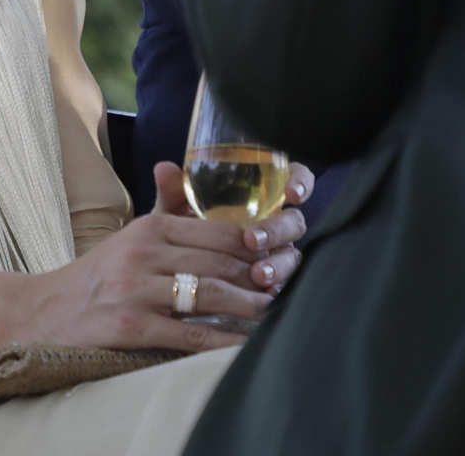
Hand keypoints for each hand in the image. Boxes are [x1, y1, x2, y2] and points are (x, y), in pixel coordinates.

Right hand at [13, 210, 278, 353]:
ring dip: (252, 309)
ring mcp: (136, 290)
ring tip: (275, 317)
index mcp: (148, 228)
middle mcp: (143, 253)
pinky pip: (193, 336)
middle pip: (221, 264)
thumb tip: (175, 167)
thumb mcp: (130, 236)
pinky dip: (226, 342)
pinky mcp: (132, 326)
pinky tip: (246, 346)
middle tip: (291, 289)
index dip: (259, 246)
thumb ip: (163, 207)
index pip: (219, 232)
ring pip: (212, 296)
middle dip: (262, 279)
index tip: (283, 258)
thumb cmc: (100, 276)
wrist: (47, 312)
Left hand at [152, 160, 313, 292]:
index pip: (290, 181)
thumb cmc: (179, 240)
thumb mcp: (174, 217)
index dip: (300, 182)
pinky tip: (268, 296)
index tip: (292, 192)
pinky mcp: (275, 285)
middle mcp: (273, 227)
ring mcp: (277, 257)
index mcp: (256, 203)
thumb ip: (172, 193)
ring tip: (259, 275)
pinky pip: (287, 287)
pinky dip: (279, 289)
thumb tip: (165, 168)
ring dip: (278, 264)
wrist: (172, 280)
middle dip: (277, 230)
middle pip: (293, 222)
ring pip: (292, 257)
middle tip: (253, 240)